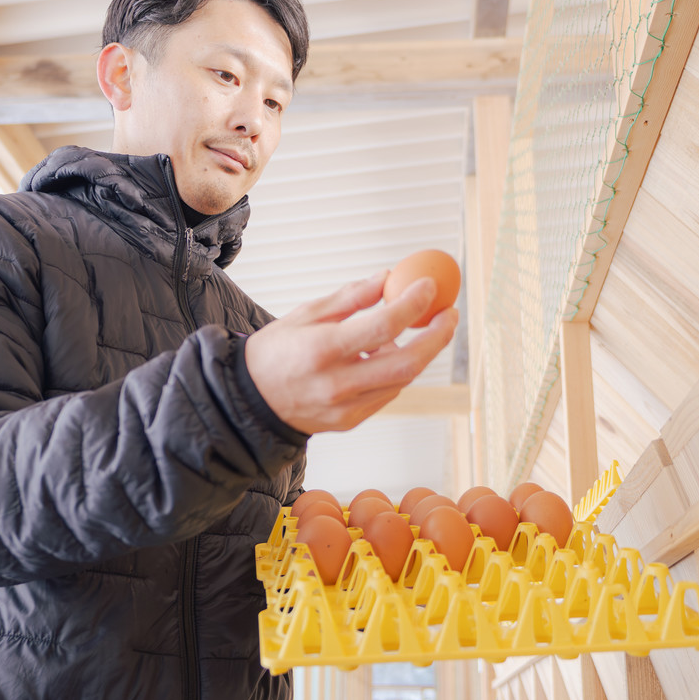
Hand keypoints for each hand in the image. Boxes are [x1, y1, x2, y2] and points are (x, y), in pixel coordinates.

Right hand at [244, 271, 458, 434]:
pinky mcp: (351, 421)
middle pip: (405, 364)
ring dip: (417, 352)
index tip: (430, 285)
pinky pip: (387, 392)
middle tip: (449, 314)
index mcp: (322, 350)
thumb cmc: (275, 352)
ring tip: (411, 328)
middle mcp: (337, 384)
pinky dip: (395, 370)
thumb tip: (388, 278)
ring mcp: (346, 408)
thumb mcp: (306, 314)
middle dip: (436, 337)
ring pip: (400, 379)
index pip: (381, 326)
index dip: (412, 304)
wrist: (249, 402)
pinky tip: (386, 353)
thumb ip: (351, 298)